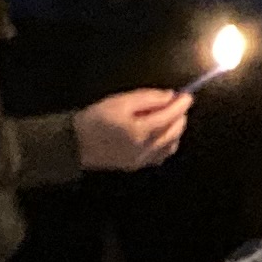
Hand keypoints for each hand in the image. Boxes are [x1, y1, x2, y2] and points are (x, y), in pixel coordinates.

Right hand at [76, 87, 190, 172]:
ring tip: (169, 118)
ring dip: (176, 130)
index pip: (170, 116)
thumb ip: (148, 98)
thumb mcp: (120, 102)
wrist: (75, 144)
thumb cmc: (95, 119)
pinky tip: (163, 134)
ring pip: (172, 145)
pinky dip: (168, 143)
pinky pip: (161, 155)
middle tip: (177, 104)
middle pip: (175, 131)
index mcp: (141, 131)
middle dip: (180, 116)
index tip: (187, 96)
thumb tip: (170, 97)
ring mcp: (142, 160)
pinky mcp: (137, 166)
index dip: (181, 104)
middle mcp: (145, 148)